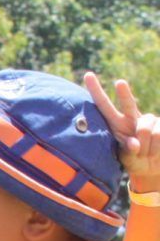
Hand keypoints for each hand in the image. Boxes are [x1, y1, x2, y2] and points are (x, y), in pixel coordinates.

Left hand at [85, 72, 159, 192]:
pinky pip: (159, 135)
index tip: (88, 74)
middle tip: (119, 83)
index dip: (96, 91)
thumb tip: (135, 144)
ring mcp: (149, 120)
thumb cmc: (135, 161)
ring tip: (145, 153)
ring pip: (145, 128)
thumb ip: (128, 151)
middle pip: (128, 104)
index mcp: (116, 124)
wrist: (154, 166)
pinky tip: (156, 150)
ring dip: (146, 146)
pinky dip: (156, 148)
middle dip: (124, 93)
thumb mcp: (127, 159)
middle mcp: (132, 118)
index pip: (103, 106)